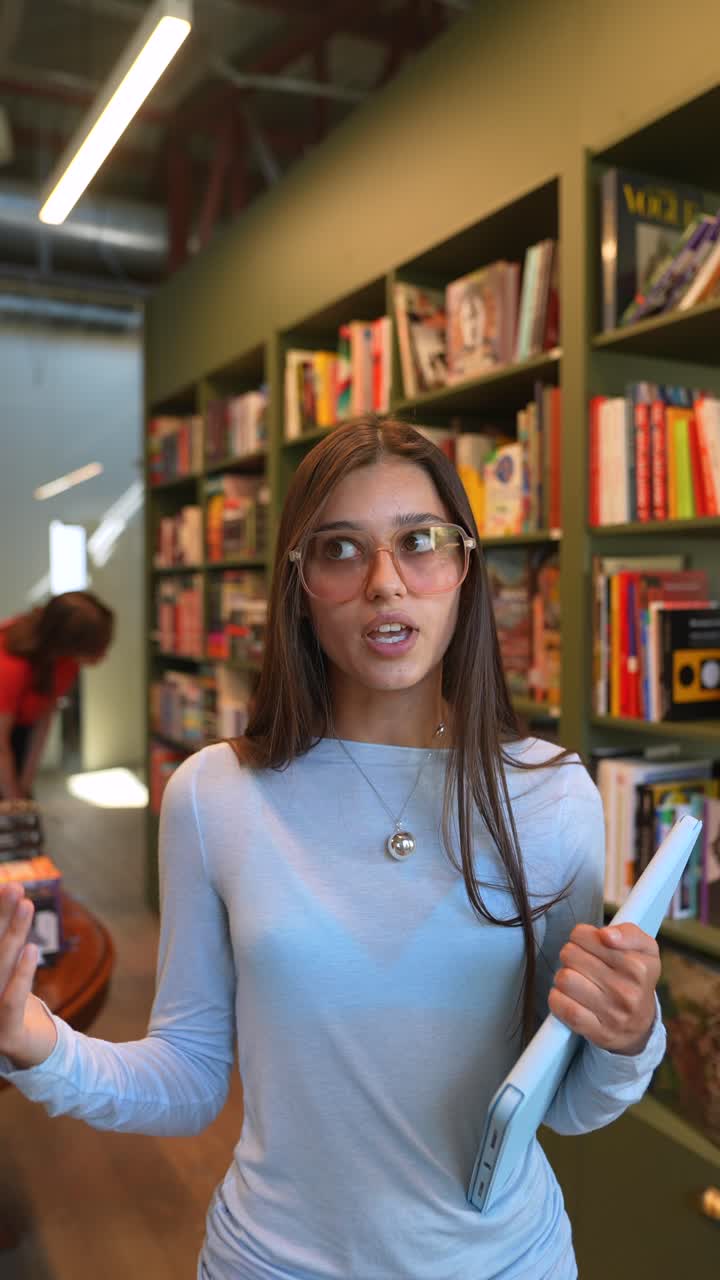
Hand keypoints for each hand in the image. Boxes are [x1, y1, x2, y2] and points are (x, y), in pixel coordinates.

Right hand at [0, 885, 57, 1068]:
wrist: (32, 1052)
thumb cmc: (14, 1003)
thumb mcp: (8, 970)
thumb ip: (6, 942)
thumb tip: (12, 895)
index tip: (5, 888)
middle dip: (0, 919)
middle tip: (13, 888)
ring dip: (12, 935)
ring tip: (26, 905)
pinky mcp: (4, 1035)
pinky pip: (11, 1001)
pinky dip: (22, 974)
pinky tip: (32, 949)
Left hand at [548, 923, 660, 1054]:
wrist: (641, 1025)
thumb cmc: (638, 978)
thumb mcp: (645, 949)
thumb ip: (628, 932)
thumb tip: (605, 935)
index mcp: (638, 966)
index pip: (584, 935)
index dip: (581, 936)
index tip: (589, 944)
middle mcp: (627, 991)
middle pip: (570, 954)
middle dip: (571, 954)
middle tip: (581, 962)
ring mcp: (612, 1014)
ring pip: (564, 979)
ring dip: (563, 976)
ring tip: (575, 979)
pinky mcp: (597, 1032)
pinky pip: (562, 1006)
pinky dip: (558, 998)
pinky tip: (568, 996)